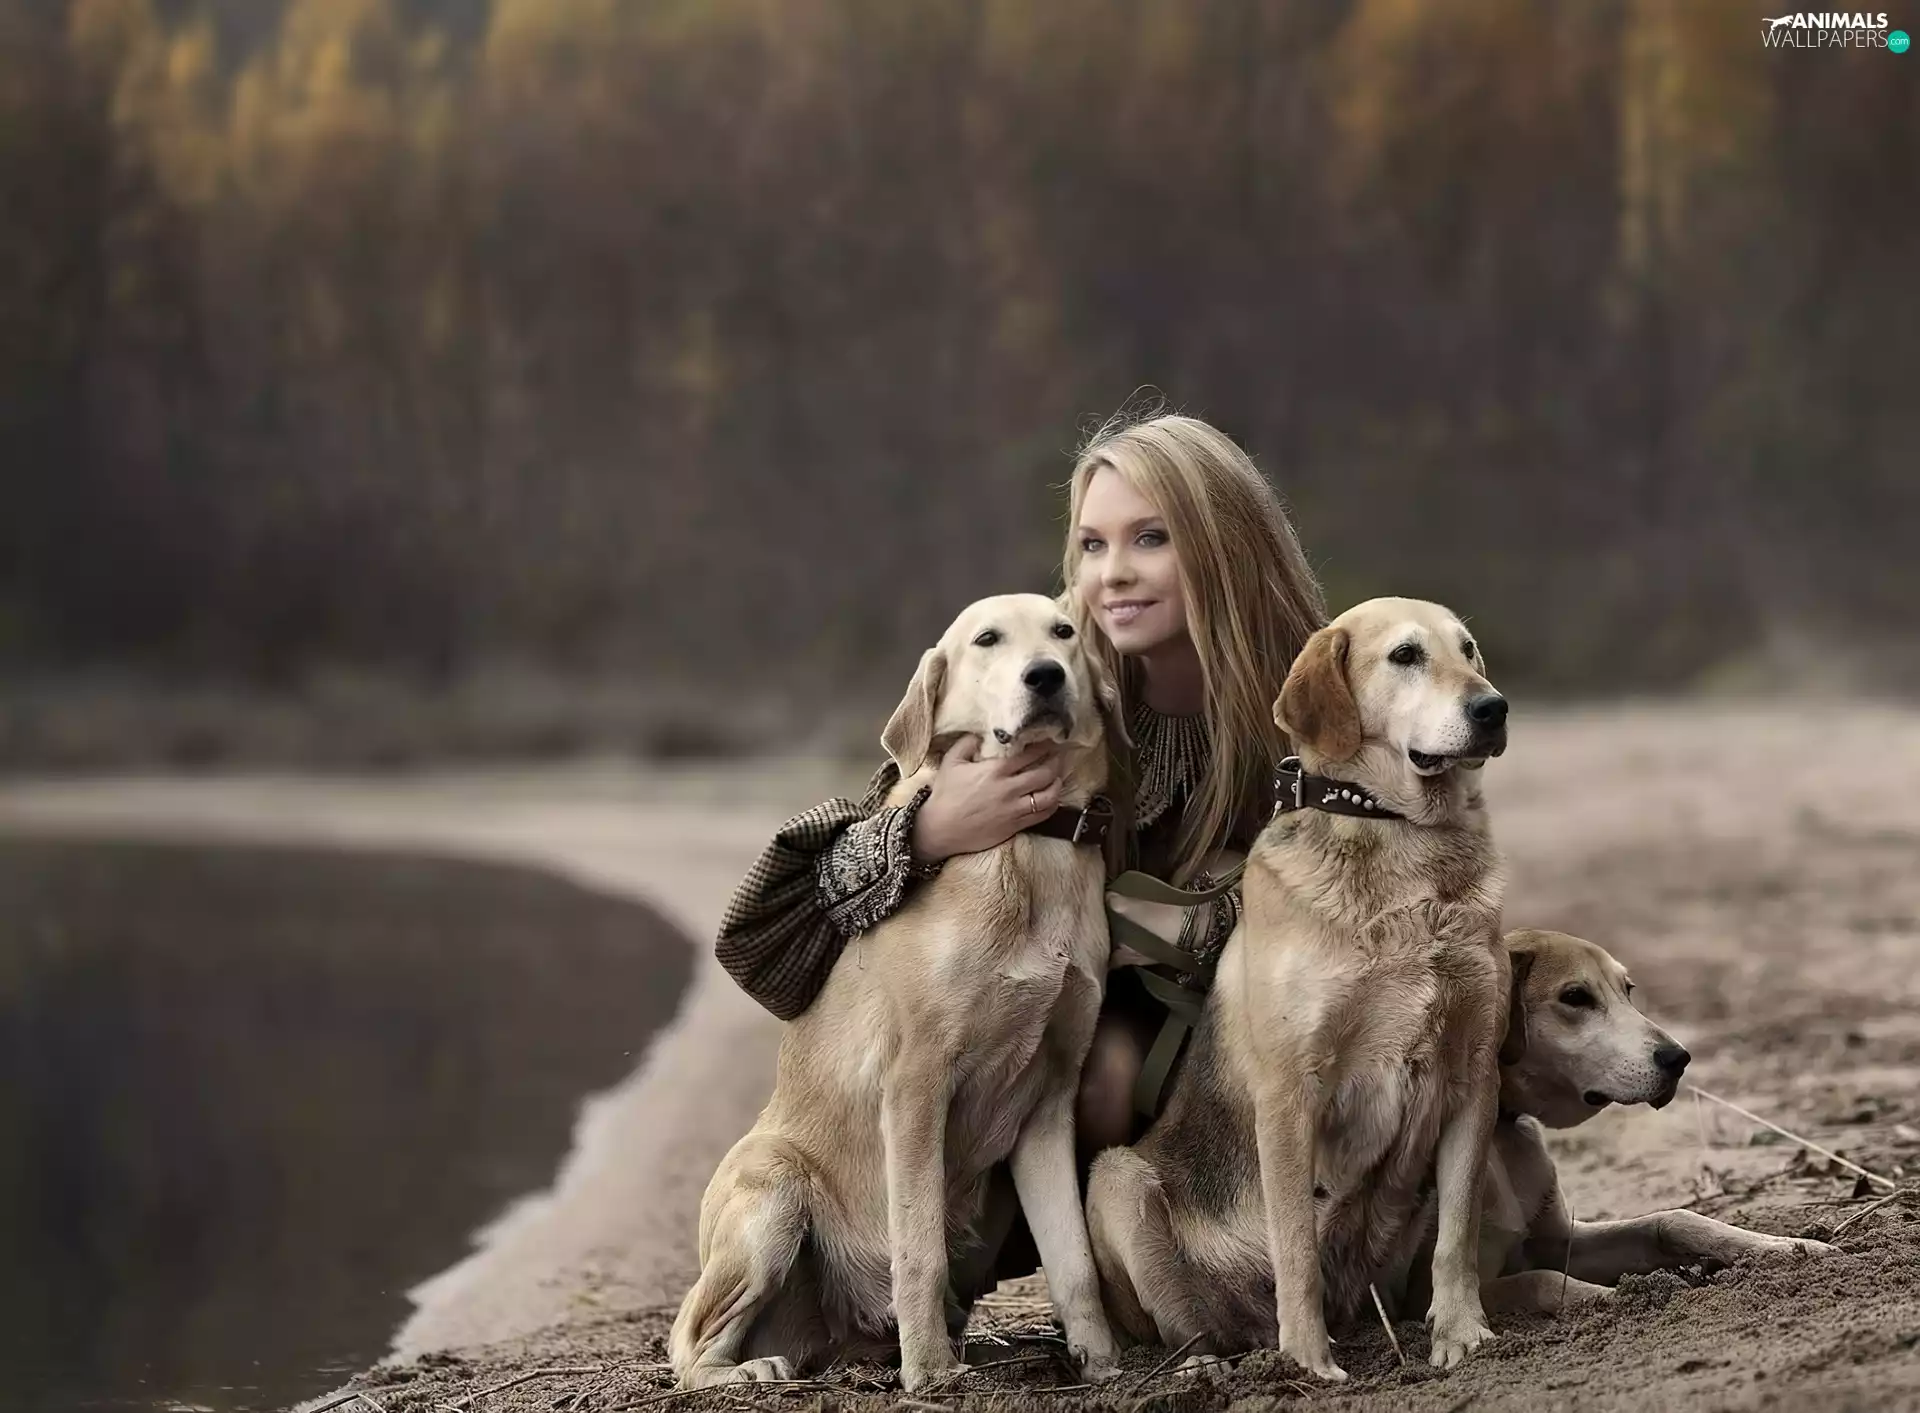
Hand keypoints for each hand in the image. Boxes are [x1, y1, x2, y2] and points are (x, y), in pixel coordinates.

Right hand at [910, 735, 1063, 862]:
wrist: (940, 829)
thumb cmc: (945, 795)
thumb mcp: (951, 763)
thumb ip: (966, 744)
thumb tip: (978, 734)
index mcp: (995, 770)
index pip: (1029, 754)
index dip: (1043, 746)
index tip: (1050, 740)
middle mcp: (1009, 789)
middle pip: (1045, 773)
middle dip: (1057, 762)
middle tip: (1061, 755)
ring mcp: (1014, 809)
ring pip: (1049, 795)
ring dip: (1058, 784)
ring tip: (1059, 776)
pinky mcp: (1015, 826)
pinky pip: (1043, 814)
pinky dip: (1052, 804)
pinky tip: (1052, 798)